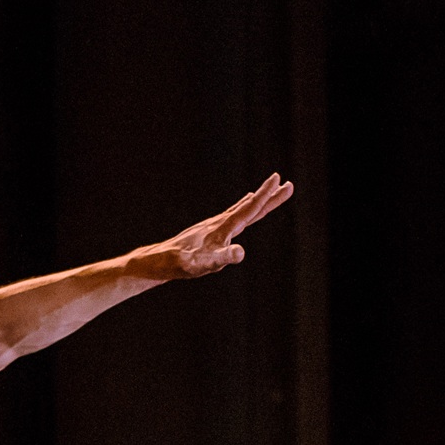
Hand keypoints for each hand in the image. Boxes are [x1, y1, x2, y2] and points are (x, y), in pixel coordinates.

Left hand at [136, 174, 294, 279]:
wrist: (156, 261)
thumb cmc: (178, 265)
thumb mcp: (201, 265)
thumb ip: (221, 258)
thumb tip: (241, 253)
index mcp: (222, 229)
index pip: (249, 209)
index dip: (265, 196)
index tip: (280, 179)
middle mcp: (219, 224)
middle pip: (249, 208)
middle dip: (269, 197)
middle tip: (288, 184)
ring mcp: (213, 226)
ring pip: (241, 211)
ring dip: (257, 201)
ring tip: (270, 192)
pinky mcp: (208, 232)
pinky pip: (232, 217)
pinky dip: (242, 208)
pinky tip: (243, 206)